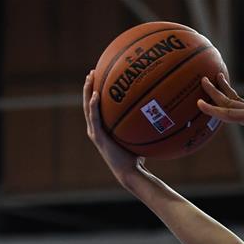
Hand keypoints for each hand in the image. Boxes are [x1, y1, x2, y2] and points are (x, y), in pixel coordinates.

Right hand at [82, 70, 144, 184]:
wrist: (130, 171)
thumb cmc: (136, 157)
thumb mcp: (137, 136)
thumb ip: (140, 125)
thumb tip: (156, 112)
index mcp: (102, 128)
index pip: (96, 106)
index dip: (95, 91)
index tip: (99, 77)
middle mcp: (95, 128)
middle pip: (88, 103)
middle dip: (89, 86)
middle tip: (92, 72)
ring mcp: (95, 132)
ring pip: (88, 107)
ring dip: (88, 91)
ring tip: (91, 77)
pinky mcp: (98, 137)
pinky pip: (94, 118)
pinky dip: (94, 106)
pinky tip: (96, 95)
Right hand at [197, 74, 243, 157]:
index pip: (230, 112)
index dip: (214, 109)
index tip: (199, 103)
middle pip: (231, 101)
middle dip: (216, 92)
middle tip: (202, 79)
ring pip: (237, 102)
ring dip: (225, 92)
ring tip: (217, 79)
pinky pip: (242, 110)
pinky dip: (233, 105)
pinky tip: (232, 105)